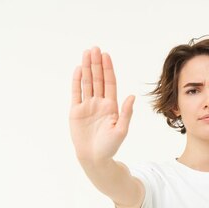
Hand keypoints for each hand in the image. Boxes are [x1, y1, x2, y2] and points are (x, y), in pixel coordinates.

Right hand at [69, 46, 134, 162]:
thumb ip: (126, 112)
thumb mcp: (121, 129)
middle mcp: (99, 103)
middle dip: (96, 64)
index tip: (106, 55)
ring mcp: (87, 106)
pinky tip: (79, 69)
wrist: (94, 158)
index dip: (108, 69)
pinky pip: (76, 93)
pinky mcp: (76, 111)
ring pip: (87, 83)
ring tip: (86, 53)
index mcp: (111, 106)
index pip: (109, 83)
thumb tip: (132, 96)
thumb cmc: (110, 146)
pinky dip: (77, 81)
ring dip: (87, 68)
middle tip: (95, 48)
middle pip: (98, 79)